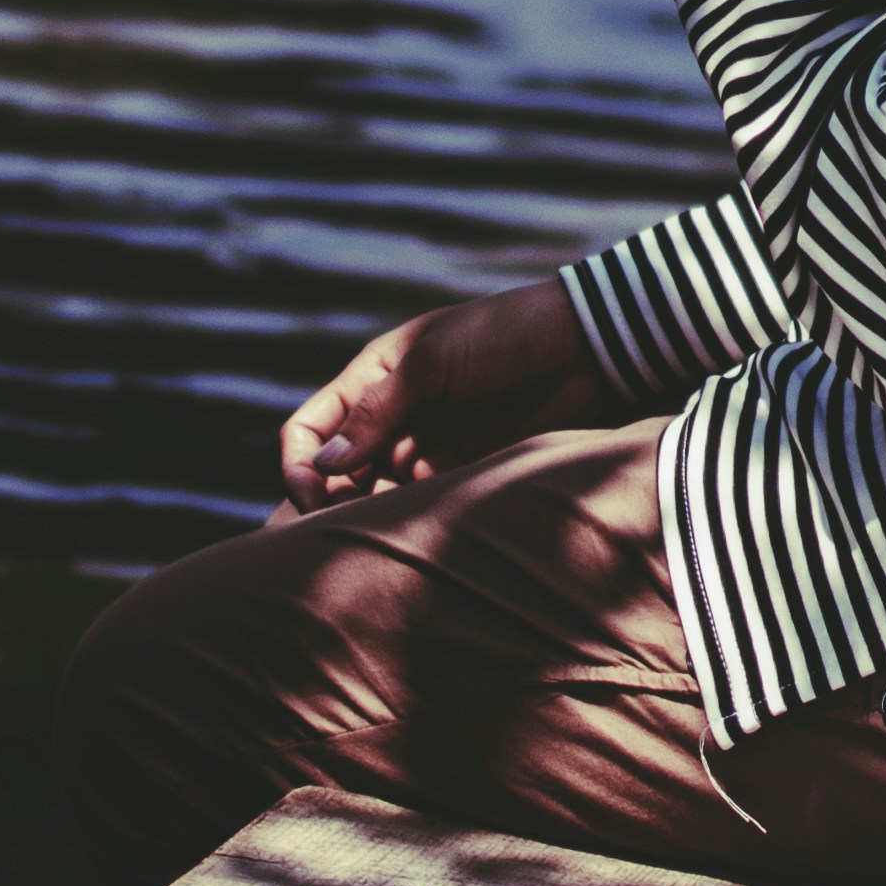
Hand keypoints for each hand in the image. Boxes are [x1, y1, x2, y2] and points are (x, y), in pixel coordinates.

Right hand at [279, 277, 615, 512]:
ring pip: (375, 495)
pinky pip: (419, 505)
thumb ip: (377, 415)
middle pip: (336, 473)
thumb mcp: (432, 366)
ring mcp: (426, 446)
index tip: (312, 501)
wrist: (585, 349)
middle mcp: (391, 415)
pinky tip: (412, 540)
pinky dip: (408, 522)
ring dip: (369, 520)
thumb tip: (323, 466)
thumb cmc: (504, 339)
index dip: (300, 467)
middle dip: (329, 506)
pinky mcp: (462, 471)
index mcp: (372, 378)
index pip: (309, 429)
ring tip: (375, 546)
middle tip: (337, 542)